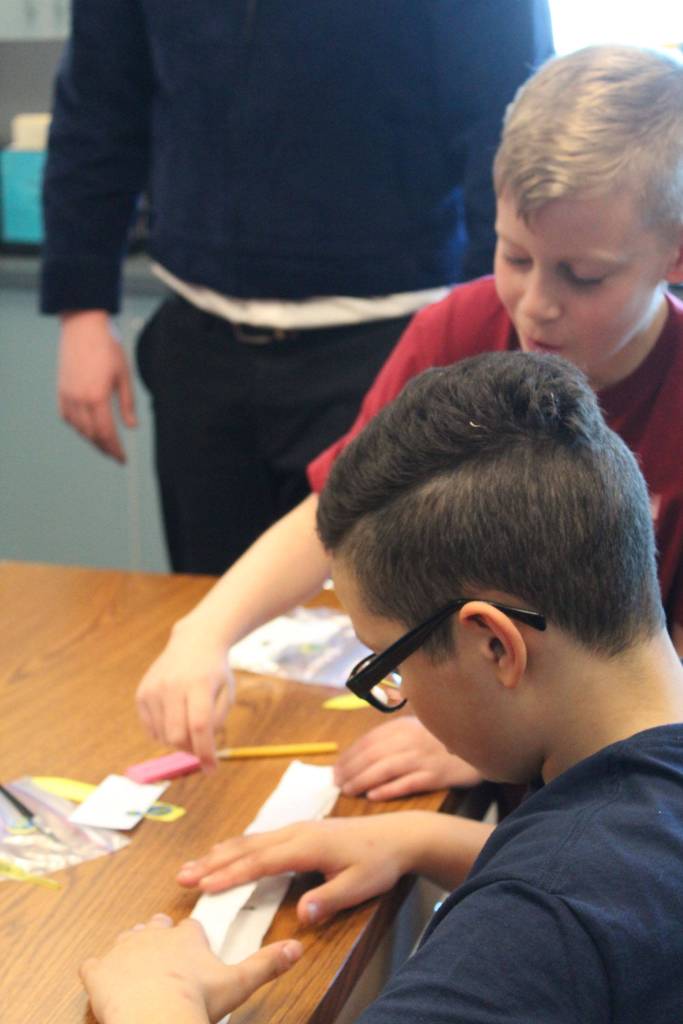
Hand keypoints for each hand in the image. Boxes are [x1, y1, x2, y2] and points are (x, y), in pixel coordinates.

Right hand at [58, 310, 136, 461]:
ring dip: (92, 439)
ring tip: (104, 444)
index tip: (123, 460)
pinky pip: (67, 416)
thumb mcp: (124, 376)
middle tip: (115, 455)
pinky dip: (77, 426)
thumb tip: (132, 427)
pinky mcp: (61, 389)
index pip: (107, 433)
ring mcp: (67, 395)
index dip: (115, 450)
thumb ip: (128, 404)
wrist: (83, 327)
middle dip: (105, 448)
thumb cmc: (108, 348)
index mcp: (98, 397)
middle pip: (92, 435)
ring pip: (78, 428)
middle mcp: (79, 399)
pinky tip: (86, 428)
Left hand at [80, 913, 301, 1023]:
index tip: (192, 953)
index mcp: (186, 936)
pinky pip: (93, 966)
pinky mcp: (98, 970)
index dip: (190, 941)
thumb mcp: (239, 983)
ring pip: (125, 941)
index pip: (189, 928)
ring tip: (136, 974)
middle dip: (159, 939)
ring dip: (129, 954)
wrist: (155, 1020)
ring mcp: (123, 950)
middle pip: (156, 926)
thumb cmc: (195, 1001)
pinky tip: (103, 987)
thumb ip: (268, 963)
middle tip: (164, 963)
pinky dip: (97, 975)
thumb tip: (297, 948)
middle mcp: (154, 934)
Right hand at [136, 619, 233, 768]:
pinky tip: (175, 717)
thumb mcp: (228, 692)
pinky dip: (165, 733)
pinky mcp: (141, 694)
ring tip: (190, 724)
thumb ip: (217, 721)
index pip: (199, 726)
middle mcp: (171, 685)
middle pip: (177, 736)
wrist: (194, 642)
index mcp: (198, 684)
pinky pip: (151, 730)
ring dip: (179, 741)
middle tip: (202, 747)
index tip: (212, 770)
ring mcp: (153, 689)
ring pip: (163, 736)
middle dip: (191, 750)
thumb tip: (201, 750)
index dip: (205, 752)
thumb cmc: (215, 672)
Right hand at [177, 814, 424, 924]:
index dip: (230, 875)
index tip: (203, 886)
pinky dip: (237, 846)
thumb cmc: (378, 861)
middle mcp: (296, 832)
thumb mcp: (360, 885)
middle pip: (247, 848)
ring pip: (251, 840)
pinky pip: (260, 838)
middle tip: (182, 875)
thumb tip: (302, 915)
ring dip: (220, 853)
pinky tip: (226, 851)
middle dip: (213, 862)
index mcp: (306, 845)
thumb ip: (330, 899)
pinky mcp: (300, 831)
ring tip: (193, 865)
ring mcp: (297, 829)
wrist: (398, 834)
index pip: (260, 862)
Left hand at [334, 716, 482, 799]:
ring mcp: (422, 758)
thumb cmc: (440, 740)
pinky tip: (373, 796)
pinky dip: (388, 789)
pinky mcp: (435, 775)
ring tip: (348, 791)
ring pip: (385, 769)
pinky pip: (407, 783)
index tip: (336, 769)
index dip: (348, 756)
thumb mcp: (414, 729)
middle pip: (372, 755)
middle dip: (350, 770)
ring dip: (363, 780)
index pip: (367, 741)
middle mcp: (409, 740)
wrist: (477, 744)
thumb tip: (360, 753)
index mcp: (401, 727)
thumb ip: (391, 737)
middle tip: (337, 783)